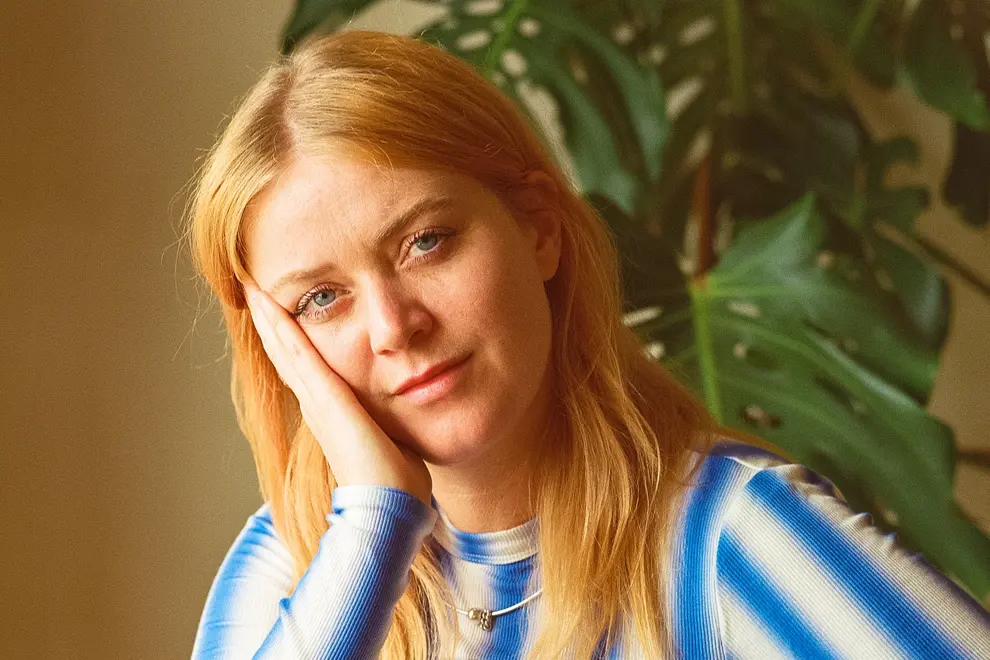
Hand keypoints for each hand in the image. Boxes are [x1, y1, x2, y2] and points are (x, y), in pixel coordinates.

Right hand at [243, 280, 432, 506]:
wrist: (388, 512)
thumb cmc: (397, 485)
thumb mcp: (394, 440)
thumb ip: (392, 423)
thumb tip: (410, 415)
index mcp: (332, 414)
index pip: (307, 369)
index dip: (292, 342)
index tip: (282, 315)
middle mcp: (317, 405)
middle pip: (287, 354)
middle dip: (272, 323)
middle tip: (254, 291)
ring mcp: (316, 401)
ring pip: (285, 348)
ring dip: (268, 317)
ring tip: (252, 288)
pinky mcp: (324, 397)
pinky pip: (298, 351)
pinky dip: (280, 325)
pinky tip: (266, 300)